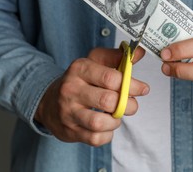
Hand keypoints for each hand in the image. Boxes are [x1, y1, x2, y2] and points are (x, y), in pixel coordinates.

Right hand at [34, 47, 148, 145]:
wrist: (50, 101)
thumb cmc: (80, 81)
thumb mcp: (95, 62)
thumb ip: (117, 57)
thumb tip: (139, 53)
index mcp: (80, 69)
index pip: (110, 78)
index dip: (132, 85)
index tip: (143, 89)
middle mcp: (71, 89)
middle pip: (107, 101)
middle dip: (128, 105)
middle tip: (131, 105)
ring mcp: (68, 112)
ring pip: (99, 122)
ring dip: (115, 121)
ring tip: (117, 115)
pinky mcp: (70, 131)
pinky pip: (95, 138)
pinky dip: (107, 134)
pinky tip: (107, 126)